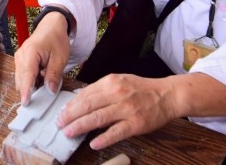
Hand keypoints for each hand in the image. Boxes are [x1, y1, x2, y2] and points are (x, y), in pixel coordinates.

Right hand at [14, 12, 70, 104]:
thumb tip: (50, 91)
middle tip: (40, 105)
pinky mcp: (20, 61)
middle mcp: (21, 56)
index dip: (26, 91)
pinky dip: (30, 82)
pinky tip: (39, 86)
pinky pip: (23, 76)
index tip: (26, 103)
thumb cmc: (56, 39)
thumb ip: (54, 75)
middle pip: (21, 80)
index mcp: (30, 53)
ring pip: (21, 79)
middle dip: (28, 93)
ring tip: (41, 95)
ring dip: (29, 88)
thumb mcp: (60, 58)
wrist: (51, 26)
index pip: (27, 76)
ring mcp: (19, 59)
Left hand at [56, 74, 181, 149]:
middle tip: (59, 124)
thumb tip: (78, 99)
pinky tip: (93, 144)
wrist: (166, 95)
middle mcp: (117, 94)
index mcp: (110, 82)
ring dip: (80, 126)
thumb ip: (100, 90)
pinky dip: (104, 138)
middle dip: (70, 115)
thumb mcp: (119, 81)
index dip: (71, 105)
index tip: (61, 112)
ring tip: (68, 132)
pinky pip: (116, 132)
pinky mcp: (136, 124)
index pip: (85, 94)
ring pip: (98, 118)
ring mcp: (126, 109)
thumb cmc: (140, 89)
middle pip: (87, 106)